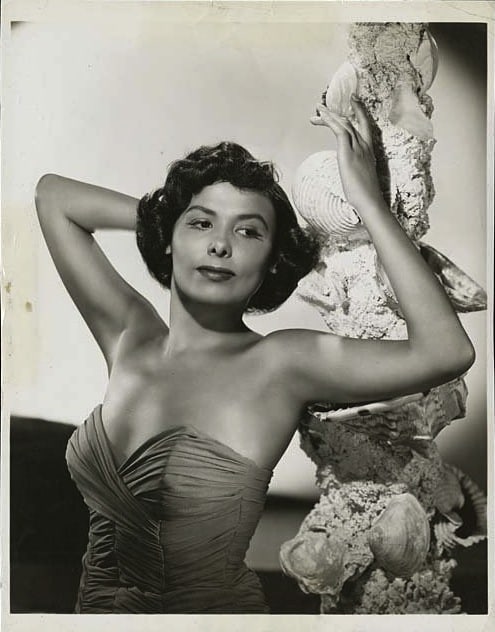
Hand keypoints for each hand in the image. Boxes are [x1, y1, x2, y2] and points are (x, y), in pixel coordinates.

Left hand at [310, 96, 384, 212]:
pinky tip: (322, 116)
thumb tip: (350, 173)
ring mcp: (358, 148)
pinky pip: (340, 130)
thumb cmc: (366, 196)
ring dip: (329, 115)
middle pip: (353, 121)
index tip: (352, 103)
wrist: (369, 201)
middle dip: (339, 111)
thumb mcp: (362, 179)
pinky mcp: (348, 152)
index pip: (365, 127)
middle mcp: (365, 146)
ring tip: (318, 109)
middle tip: (324, 106)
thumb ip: (357, 170)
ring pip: (344, 123)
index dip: (359, 112)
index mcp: (369, 151)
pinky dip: (331, 121)